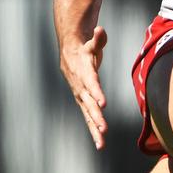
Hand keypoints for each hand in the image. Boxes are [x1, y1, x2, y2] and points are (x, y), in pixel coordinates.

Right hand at [60, 26, 108, 149]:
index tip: (103, 103)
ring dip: (94, 128)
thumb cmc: (83, 48)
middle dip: (96, 116)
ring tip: (101, 142)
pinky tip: (99, 142)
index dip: (96, 92)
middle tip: (104, 128)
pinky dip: (93, 129)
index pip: (91, 83)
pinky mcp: (82, 101)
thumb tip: (100, 30)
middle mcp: (80, 86)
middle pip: (89, 102)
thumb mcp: (91, 42)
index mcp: (83, 72)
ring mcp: (80, 95)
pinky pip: (88, 116)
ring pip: (88, 113)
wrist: (69, 54)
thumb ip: (98, 39)